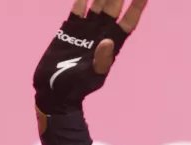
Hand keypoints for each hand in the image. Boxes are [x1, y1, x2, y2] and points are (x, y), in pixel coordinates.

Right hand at [33, 0, 146, 117]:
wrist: (54, 90)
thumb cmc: (77, 87)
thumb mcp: (92, 76)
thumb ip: (101, 60)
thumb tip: (107, 41)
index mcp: (112, 44)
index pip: (128, 21)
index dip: (136, 6)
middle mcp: (101, 32)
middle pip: (114, 6)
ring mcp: (86, 29)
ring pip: (98, 3)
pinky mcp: (70, 28)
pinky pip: (78, 7)